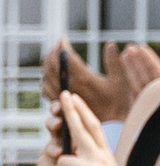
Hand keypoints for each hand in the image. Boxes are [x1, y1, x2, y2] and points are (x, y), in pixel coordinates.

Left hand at [41, 39, 158, 119]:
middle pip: (51, 66)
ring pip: (46, 77)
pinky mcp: (60, 105)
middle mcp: (69, 88)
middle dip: (52, 52)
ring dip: (47, 64)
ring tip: (53, 56)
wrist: (110, 127)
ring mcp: (62, 98)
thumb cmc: (117, 103)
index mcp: (83, 79)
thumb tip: (111, 44)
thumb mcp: (119, 81)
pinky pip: (45, 89)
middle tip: (57, 45)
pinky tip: (51, 75)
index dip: (62, 46)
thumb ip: (114, 62)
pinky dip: (46, 78)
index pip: (65, 58)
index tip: (63, 38)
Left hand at [45, 90, 149, 165]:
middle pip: (81, 129)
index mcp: (105, 154)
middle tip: (63, 95)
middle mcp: (100, 157)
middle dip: (70, 111)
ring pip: (62, 159)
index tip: (73, 97)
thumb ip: (91, 161)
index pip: (93, 127)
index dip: (83, 110)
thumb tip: (72, 153)